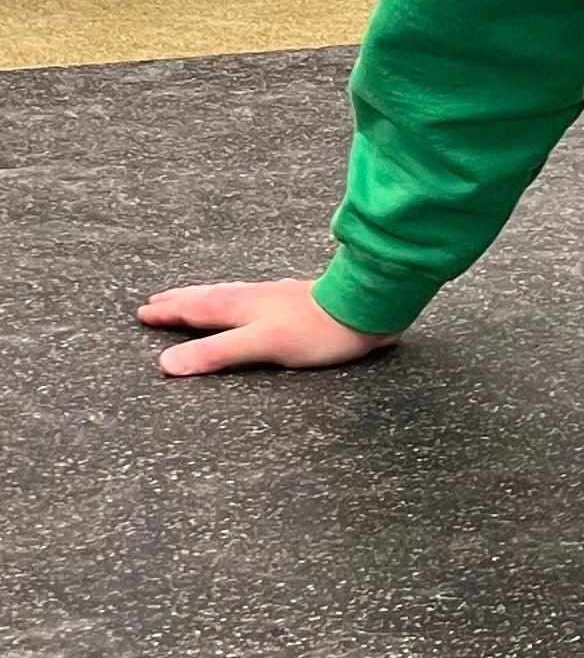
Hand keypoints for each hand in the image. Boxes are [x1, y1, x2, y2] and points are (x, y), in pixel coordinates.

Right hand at [136, 277, 397, 376]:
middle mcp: (254, 297)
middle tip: (157, 301)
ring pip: (230, 294)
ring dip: (206, 296)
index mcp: (241, 306)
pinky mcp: (296, 301)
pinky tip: (248, 300)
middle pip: (209, 297)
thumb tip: (167, 364)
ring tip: (191, 297)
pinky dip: (235, 297)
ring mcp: (275, 296)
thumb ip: (216, 353)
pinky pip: (252, 296)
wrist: (366, 309)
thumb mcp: (260, 345)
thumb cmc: (316, 329)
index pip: (196, 309)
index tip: (143, 312)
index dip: (170, 313)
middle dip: (181, 301)